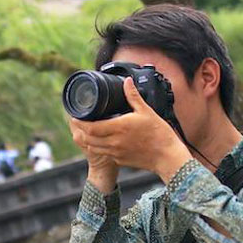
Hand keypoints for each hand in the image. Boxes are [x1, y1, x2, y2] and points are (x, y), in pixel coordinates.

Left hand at [69, 77, 192, 183]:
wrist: (167, 156)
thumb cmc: (159, 134)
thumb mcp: (146, 111)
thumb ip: (133, 96)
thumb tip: (127, 82)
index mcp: (118, 128)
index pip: (91, 127)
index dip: (80, 122)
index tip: (75, 116)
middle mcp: (114, 142)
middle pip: (88, 138)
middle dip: (81, 130)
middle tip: (79, 123)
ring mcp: (116, 153)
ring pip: (94, 148)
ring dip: (89, 140)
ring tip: (89, 131)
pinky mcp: (121, 160)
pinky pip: (105, 154)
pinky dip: (100, 148)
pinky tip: (104, 141)